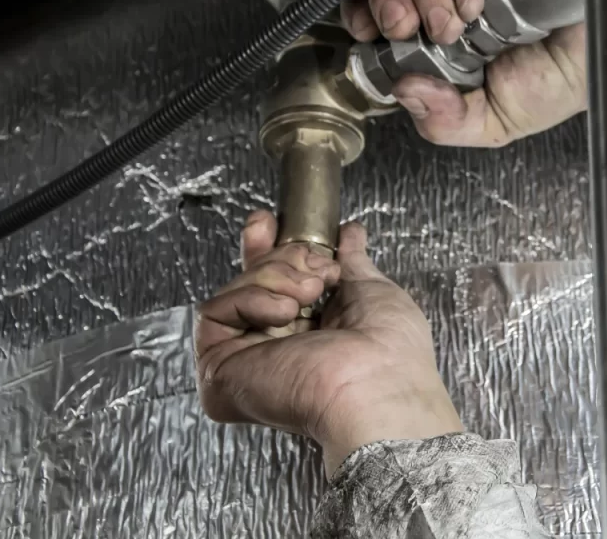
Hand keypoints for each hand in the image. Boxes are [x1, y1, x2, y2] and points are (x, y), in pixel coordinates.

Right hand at [195, 210, 462, 476]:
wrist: (377, 384)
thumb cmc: (390, 351)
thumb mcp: (373, 291)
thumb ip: (352, 262)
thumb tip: (350, 234)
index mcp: (311, 334)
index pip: (274, 284)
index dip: (269, 248)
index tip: (271, 221)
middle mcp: (275, 348)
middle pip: (251, 281)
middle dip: (278, 257)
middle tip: (315, 269)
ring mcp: (245, 360)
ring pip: (236, 290)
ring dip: (277, 277)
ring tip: (310, 295)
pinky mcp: (220, 370)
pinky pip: (215, 312)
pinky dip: (251, 298)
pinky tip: (285, 312)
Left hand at [341, 0, 587, 146]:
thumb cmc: (560, 84)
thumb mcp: (494, 122)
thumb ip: (447, 120)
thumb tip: (405, 92)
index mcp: (439, 37)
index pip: (384, 8)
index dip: (365, 8)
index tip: (365, 29)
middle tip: (402, 25)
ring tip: (452, 24)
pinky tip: (475, 0)